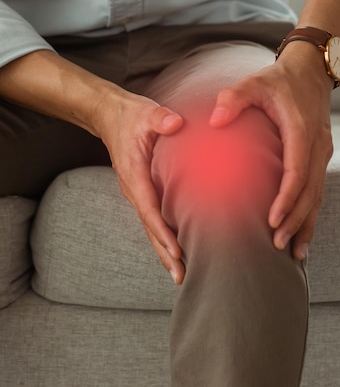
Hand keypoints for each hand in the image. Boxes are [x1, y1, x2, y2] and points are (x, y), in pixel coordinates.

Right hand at [93, 90, 185, 283]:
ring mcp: (136, 191)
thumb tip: (175, 123)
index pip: (149, 209)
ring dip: (164, 250)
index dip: (162, 231)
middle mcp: (133, 188)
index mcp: (133, 174)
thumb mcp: (145, 112)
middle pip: (149, 227)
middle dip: (164, 253)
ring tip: (180, 273)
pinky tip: (176, 249)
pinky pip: (153, 217)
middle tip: (181, 277)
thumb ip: (160, 118)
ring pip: (150, 226)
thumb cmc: (130, 114)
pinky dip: (163, 235)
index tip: (177, 251)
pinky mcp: (142, 189)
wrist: (109, 114)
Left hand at [209, 42, 333, 259]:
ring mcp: (323, 151)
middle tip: (277, 245)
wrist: (311, 71)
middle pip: (310, 190)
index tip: (273, 221)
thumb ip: (234, 98)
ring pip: (318, 194)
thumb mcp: (255, 82)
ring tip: (295, 253)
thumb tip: (215, 121)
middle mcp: (317, 144)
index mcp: (301, 129)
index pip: (296, 171)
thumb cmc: (279, 79)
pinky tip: (303, 234)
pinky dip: (311, 213)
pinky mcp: (321, 155)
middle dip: (296, 220)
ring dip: (307, 223)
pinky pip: (317, 189)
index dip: (286, 198)